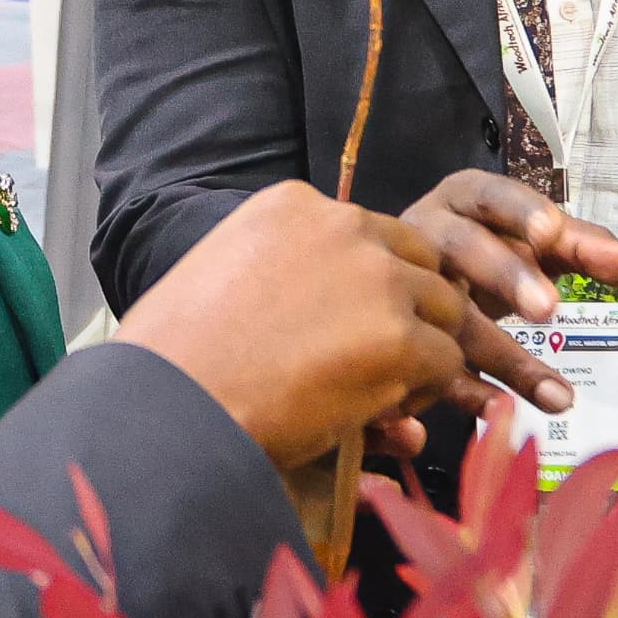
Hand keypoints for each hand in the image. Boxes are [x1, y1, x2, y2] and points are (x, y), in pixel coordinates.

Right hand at [117, 183, 477, 467]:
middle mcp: (343, 226)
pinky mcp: (400, 337)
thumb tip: (341, 322)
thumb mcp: (227, 282)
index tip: (346, 323)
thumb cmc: (177, 359)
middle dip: (408, 311)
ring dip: (420, 352)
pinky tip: (376, 412)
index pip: (370, 235)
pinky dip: (421, 393)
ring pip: (444, 310)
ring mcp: (378, 279)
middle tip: (374, 361)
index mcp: (293, 205)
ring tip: (373, 390)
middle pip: (420, 262)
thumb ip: (291, 281)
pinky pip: (445, 364)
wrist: (172, 405)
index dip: (370, 285)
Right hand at [400, 171, 617, 415]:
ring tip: (558, 396)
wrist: (405, 280)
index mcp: (463, 199)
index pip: (493, 195)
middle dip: (506, 277)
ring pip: (453, 318)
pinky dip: (466, 389)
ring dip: (504, 356)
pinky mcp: (399, 335)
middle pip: (465, 249)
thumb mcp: (528, 240)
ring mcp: (407, 287)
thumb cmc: (482, 249)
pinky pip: (428, 363)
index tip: (551, 234)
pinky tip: (502, 410)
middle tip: (548, 309)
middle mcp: (427, 234)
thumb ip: (581, 248)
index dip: (520, 213)